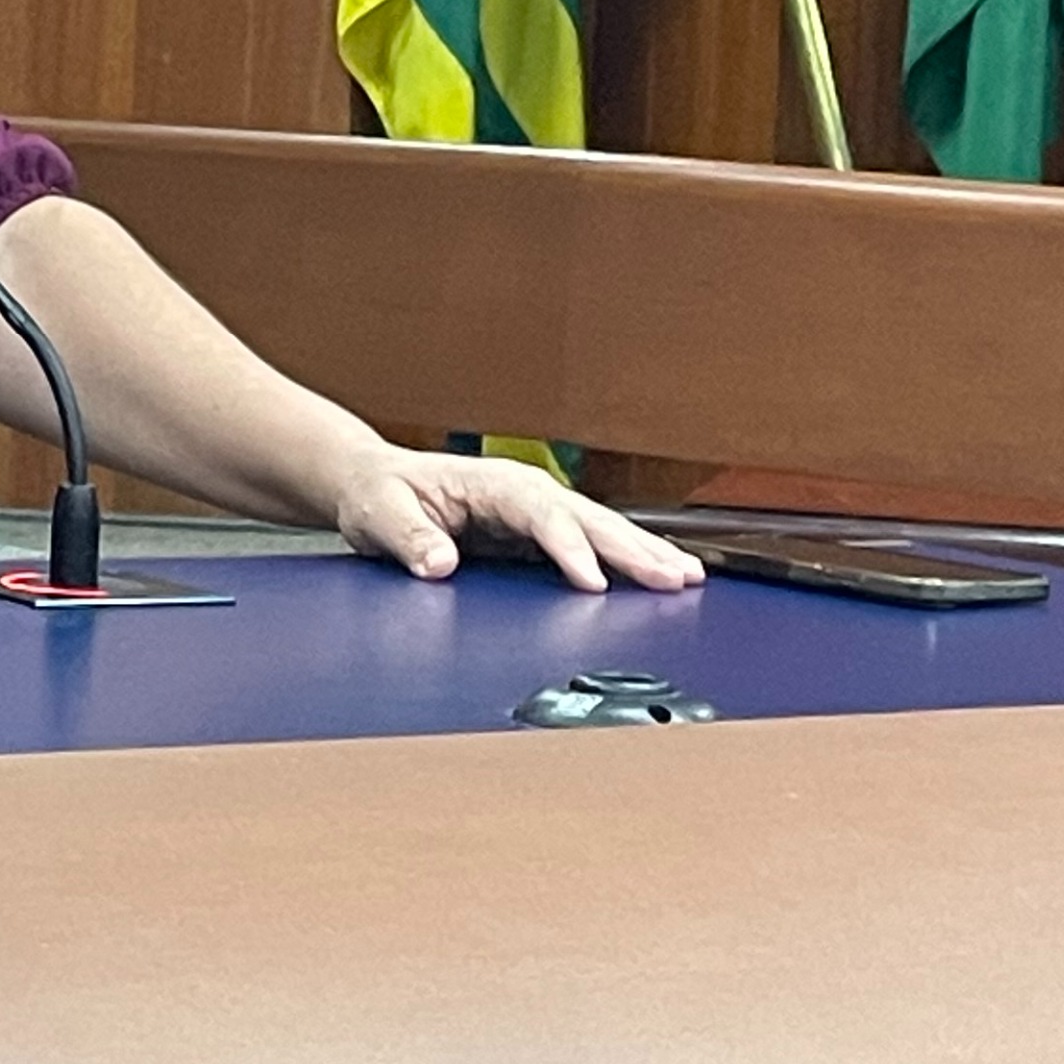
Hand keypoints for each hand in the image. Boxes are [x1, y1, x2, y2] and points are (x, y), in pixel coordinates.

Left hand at [334, 444, 706, 595]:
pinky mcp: (538, 531)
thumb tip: (439, 562)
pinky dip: (628, 557)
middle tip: (675, 577)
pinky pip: (591, 542)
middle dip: (632, 548)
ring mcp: (535, 510)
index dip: (569, 547)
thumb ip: (409, 538)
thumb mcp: (379, 514)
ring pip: (600, 527)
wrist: (376, 483)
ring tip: (687, 576)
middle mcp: (522, 491)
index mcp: (489, 483)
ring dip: (644, 551)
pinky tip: (659, 573)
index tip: (593, 580)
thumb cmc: (379, 495)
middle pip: (587, 518)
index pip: (539, 514)